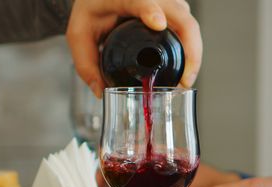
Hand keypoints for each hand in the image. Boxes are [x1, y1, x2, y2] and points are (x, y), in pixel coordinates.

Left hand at [67, 0, 201, 96]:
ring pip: (188, 20)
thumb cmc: (90, 11)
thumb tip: (101, 92)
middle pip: (179, 15)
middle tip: (184, 80)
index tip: (158, 24)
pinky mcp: (171, 9)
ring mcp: (163, 1)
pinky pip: (187, 25)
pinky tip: (186, 68)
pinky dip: (191, 47)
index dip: (150, 9)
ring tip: (185, 79)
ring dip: (193, 50)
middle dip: (189, 48)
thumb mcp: (78, 36)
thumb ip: (86, 65)